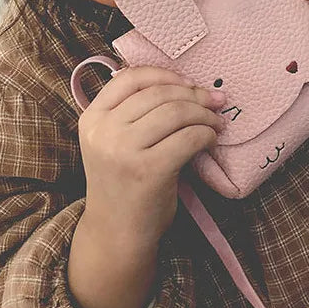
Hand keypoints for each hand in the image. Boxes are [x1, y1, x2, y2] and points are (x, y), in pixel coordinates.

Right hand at [69, 67, 228, 307]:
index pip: (129, 77)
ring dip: (205, 114)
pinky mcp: (148, 170)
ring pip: (176, 112)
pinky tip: (211, 140)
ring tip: (216, 122)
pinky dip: (206, 134)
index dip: (164, 75)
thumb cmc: (123, 182)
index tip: (187, 83)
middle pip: (159, 94)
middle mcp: (103, 130)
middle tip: (215, 101)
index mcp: (92, 118)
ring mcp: (123, 150)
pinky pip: (188, 137)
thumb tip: (186, 83)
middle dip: (194, 94)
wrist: (117, 233)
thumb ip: (132, 112)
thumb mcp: (114, 141)